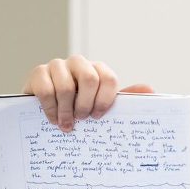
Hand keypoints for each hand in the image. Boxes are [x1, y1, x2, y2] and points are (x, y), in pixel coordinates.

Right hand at [22, 55, 154, 131]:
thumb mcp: (100, 105)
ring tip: (67, 125)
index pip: (109, 78)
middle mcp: (79, 63)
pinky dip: (51, 109)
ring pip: (66, 87)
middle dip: (86, 105)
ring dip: (67, 111)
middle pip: (90, 79)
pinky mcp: (39, 72)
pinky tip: (53, 119)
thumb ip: (123, 99)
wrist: (45, 110)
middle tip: (82, 120)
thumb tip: (150, 89)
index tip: (98, 117)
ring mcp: (58, 66)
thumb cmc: (78, 108)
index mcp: (98, 70)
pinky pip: (47, 90)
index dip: (105, 100)